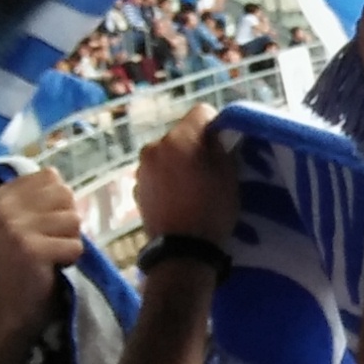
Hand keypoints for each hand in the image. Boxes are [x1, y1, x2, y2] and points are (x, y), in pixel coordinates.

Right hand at [0, 168, 83, 334]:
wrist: (11, 303)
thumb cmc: (24, 258)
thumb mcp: (23, 219)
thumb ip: (40, 196)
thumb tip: (63, 179)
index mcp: (0, 194)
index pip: (52, 176)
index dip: (58, 202)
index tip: (42, 225)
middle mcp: (3, 207)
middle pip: (66, 195)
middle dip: (67, 220)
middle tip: (48, 241)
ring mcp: (14, 228)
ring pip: (74, 220)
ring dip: (70, 240)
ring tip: (50, 253)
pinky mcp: (31, 249)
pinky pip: (76, 244)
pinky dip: (71, 258)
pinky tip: (52, 266)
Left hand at [132, 103, 240, 245]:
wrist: (182, 251)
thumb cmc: (211, 209)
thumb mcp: (228, 175)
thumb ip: (219, 146)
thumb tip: (213, 135)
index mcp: (178, 139)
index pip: (201, 112)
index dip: (216, 125)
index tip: (224, 145)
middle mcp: (154, 147)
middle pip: (181, 134)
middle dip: (195, 145)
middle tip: (209, 168)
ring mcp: (141, 168)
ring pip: (167, 153)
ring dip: (178, 162)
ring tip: (192, 186)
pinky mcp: (136, 187)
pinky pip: (156, 172)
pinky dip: (166, 178)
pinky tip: (178, 198)